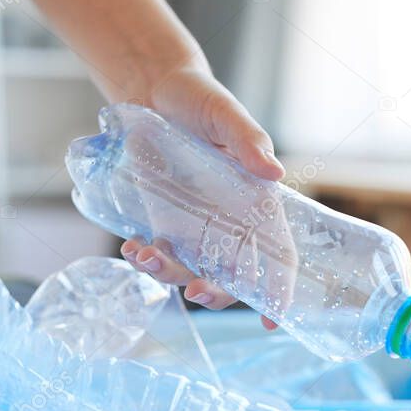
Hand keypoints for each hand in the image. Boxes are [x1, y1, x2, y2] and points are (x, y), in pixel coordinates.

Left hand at [120, 64, 283, 329]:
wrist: (155, 91)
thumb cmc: (199, 99)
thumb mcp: (224, 114)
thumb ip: (247, 141)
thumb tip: (273, 174)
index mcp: (256, 202)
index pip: (277, 254)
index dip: (279, 289)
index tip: (271, 318)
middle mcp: (229, 223)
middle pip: (232, 276)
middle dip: (216, 293)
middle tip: (195, 291)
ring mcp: (195, 227)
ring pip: (190, 271)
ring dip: (170, 277)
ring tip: (146, 257)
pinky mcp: (163, 222)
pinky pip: (157, 255)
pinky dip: (144, 259)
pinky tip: (132, 247)